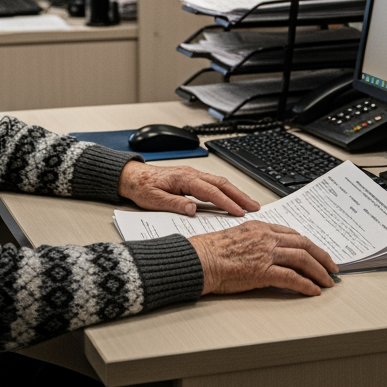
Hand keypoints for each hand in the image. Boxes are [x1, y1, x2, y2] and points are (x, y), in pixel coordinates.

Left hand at [118, 162, 260, 216]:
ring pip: (220, 182)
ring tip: (249, 204)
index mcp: (184, 178)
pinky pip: (213, 183)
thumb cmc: (142, 187)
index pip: (211, 191)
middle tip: (254, 207)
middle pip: (222, 183)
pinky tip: (232, 198)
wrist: (132, 176)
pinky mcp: (192, 177)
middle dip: (240, 195)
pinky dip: (226, 190)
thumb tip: (193, 210)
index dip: (227, 202)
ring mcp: (193, 174)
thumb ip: (175, 204)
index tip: (239, 212)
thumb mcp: (154, 201)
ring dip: (236, 192)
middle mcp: (191, 174)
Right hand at [189, 221, 338, 295]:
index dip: (309, 245)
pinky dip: (306, 284)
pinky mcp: (263, 271)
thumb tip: (270, 253)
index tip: (317, 253)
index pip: (293, 234)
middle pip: (303, 244)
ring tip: (328, 281)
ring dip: (319, 271)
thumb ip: (256, 241)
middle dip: (322, 257)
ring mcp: (265, 253)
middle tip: (332, 268)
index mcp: (260, 227)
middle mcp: (266, 237)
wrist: (199, 260)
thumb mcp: (237, 237)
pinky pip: (292, 277)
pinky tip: (313, 291)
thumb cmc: (210, 252)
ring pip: (303, 259)